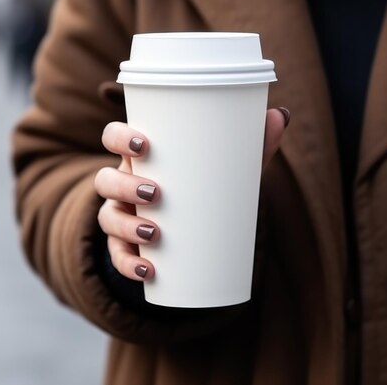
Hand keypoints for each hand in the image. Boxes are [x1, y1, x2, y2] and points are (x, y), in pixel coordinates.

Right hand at [94, 107, 288, 280]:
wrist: (193, 225)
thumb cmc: (204, 183)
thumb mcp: (227, 164)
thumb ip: (253, 141)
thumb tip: (281, 115)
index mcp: (141, 156)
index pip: (113, 136)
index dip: (119, 137)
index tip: (143, 145)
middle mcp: (123, 183)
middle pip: (104, 179)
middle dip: (124, 185)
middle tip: (156, 193)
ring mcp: (121, 215)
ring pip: (107, 217)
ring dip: (125, 227)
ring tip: (155, 234)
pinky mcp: (126, 246)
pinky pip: (117, 257)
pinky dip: (128, 265)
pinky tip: (146, 270)